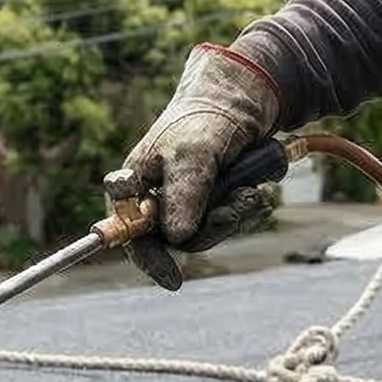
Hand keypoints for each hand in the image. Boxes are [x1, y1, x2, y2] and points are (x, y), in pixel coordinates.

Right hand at [115, 43, 280, 289]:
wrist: (241, 102)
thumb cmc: (204, 121)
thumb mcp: (193, 156)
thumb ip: (183, 195)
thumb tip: (176, 238)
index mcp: (135, 184)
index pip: (126, 230)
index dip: (145, 257)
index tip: (172, 279)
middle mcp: (154, 198)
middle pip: (173, 240)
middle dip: (210, 227)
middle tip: (235, 207)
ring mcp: (183, 203)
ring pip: (203, 234)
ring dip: (231, 216)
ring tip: (250, 193)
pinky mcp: (209, 203)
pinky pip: (224, 223)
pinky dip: (241, 210)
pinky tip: (254, 192)